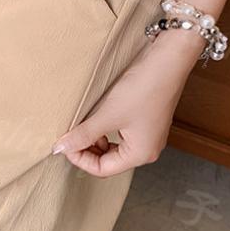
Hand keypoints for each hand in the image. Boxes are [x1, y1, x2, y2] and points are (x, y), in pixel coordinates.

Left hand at [51, 30, 203, 177]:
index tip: (66, 144)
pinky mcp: (147, 120)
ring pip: (115, 147)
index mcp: (140, 154)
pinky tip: (98, 116)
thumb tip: (62, 148)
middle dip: (88, 150)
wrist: (168, 60)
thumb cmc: (145, 88)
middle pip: (109, 161)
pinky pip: (122, 134)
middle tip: (72, 135)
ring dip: (97, 139)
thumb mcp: (108, 114)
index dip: (80, 159)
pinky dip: (107, 129)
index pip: (103, 169)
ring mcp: (149, 135)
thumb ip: (83, 134)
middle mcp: (148, 149)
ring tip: (84, 125)